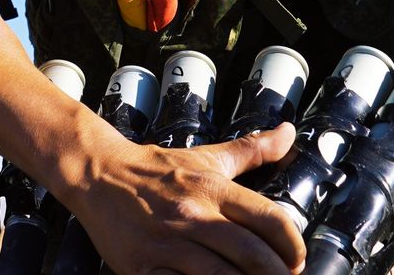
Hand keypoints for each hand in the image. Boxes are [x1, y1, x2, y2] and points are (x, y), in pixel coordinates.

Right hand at [63, 127, 305, 274]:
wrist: (96, 174)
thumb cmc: (155, 170)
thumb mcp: (205, 157)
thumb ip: (250, 150)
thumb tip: (288, 133)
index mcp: (212, 188)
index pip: (269, 219)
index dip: (293, 245)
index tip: (297, 259)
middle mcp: (193, 215)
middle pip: (252, 255)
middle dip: (277, 274)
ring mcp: (167, 243)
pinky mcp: (144, 267)